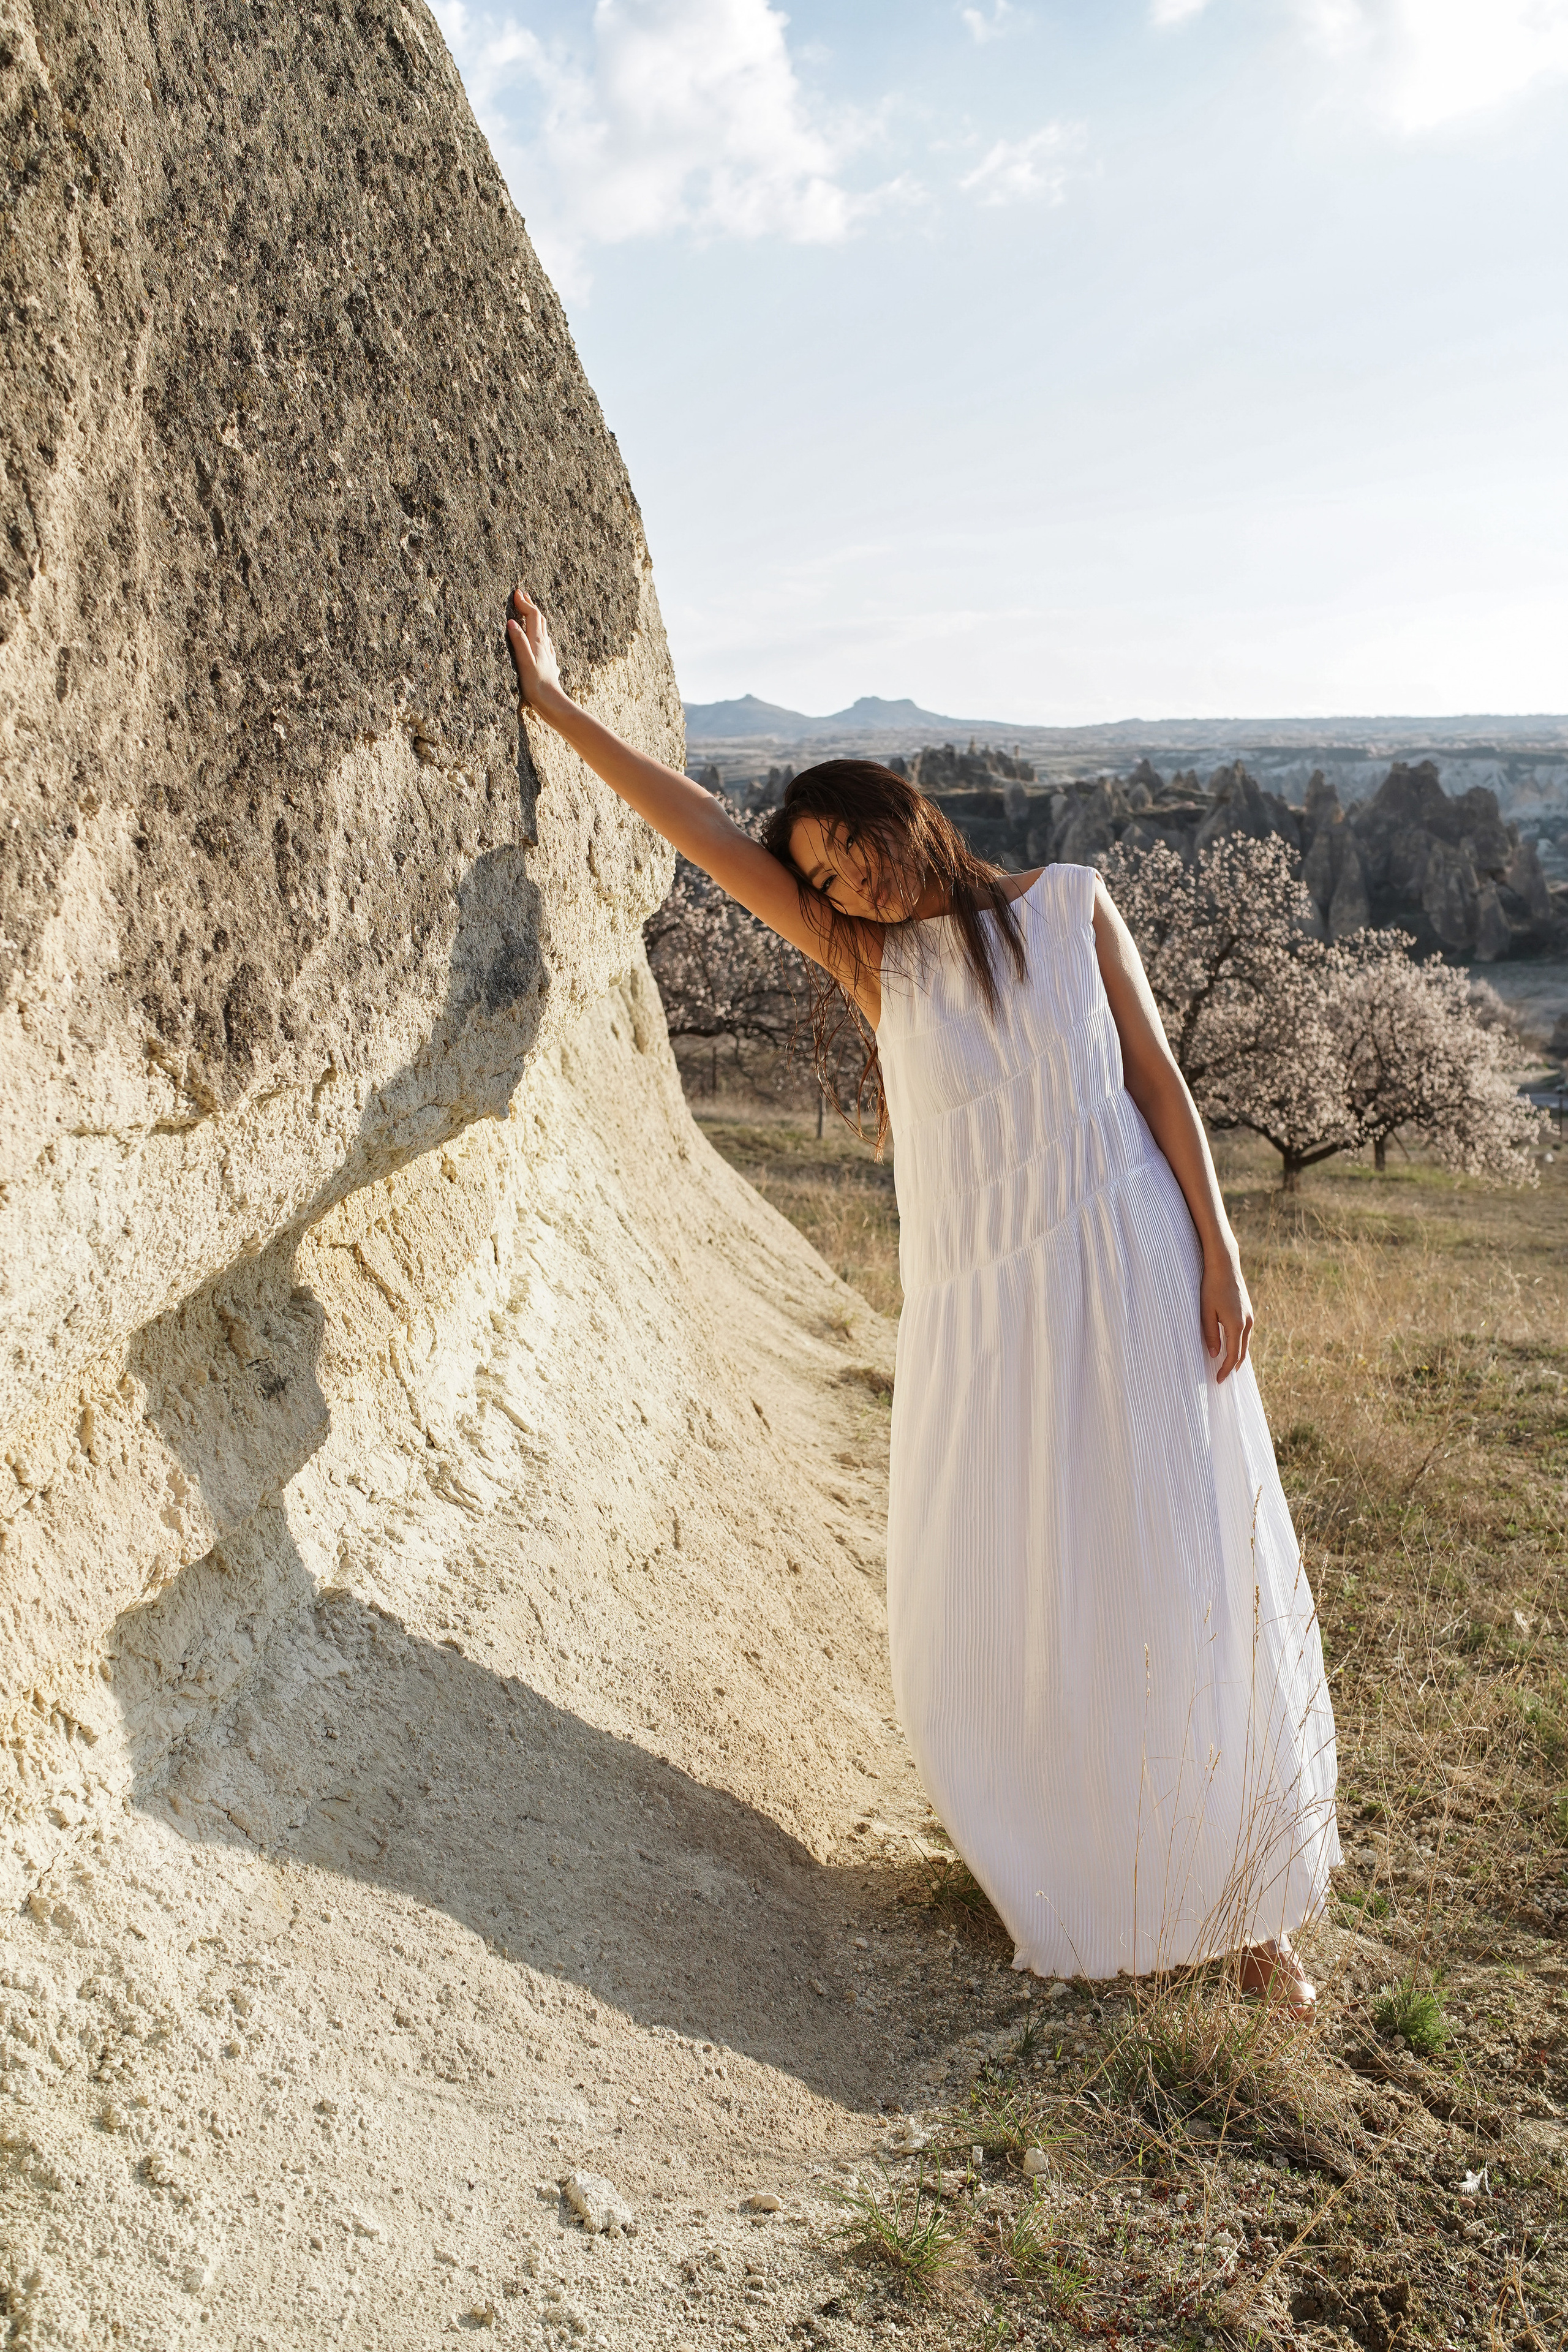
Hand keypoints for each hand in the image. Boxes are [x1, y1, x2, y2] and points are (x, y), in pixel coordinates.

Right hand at [505, 585, 564, 713]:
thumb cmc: (536, 685)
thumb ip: (518, 641)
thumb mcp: (524, 662)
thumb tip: (511, 622)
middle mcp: (545, 645)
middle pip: (540, 619)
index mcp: (538, 642)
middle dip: (530, 605)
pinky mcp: (548, 662)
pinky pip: (544, 641)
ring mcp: (548, 653)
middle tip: (522, 595)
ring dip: (535, 617)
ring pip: (543, 629)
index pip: (533, 615)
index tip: (516, 592)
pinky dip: (538, 632)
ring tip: (529, 610)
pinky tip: (538, 637)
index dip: (524, 602)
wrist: (552, 702)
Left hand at [1201, 1249, 1253, 1382]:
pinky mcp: (1248, 1311)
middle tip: (1223, 1377)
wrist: (1225, 1265)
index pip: (1233, 1356)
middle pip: (1242, 1352)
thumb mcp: (1206, 1312)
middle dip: (1233, 1366)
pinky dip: (1239, 1344)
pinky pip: (1245, 1333)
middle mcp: (1247, 1323)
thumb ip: (1211, 1334)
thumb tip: (1215, 1355)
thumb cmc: (1211, 1287)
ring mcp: (1250, 1316)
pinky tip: (1232, 1346)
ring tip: (1228, 1366)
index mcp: (1237, 1325)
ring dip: (1238, 1356)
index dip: (1225, 1370)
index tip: (1218, 1380)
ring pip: (1245, 1343)